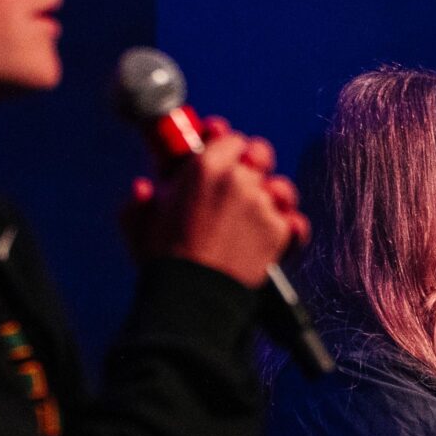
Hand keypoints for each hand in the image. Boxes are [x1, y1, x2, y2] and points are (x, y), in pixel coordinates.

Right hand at [123, 117, 306, 287]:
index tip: (224, 157)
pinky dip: (291, 230)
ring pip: (281, 187)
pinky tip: (280, 236)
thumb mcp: (138, 224)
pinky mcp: (279, 230)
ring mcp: (262, 203)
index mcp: (205, 166)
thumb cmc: (164, 261)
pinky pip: (296, 222)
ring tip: (259, 215)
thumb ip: (138, 201)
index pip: (231, 139)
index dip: (228, 148)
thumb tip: (142, 187)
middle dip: (254, 165)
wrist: (193, 297)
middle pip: (261, 153)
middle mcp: (238, 179)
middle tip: (243, 184)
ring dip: (274, 197)